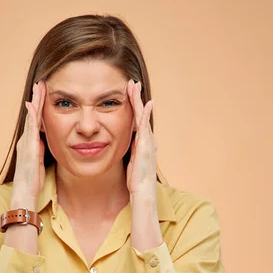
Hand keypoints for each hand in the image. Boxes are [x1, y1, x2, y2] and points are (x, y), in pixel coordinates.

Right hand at [12, 80, 46, 201]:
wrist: (25, 192)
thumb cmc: (33, 181)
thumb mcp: (40, 163)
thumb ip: (41, 151)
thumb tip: (44, 143)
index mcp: (30, 143)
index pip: (36, 121)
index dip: (40, 107)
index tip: (44, 94)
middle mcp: (26, 140)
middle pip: (33, 115)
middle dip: (37, 99)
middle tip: (41, 83)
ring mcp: (26, 142)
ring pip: (32, 117)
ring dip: (35, 102)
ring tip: (39, 87)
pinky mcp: (28, 147)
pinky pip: (31, 128)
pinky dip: (32, 115)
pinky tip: (34, 105)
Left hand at [126, 79, 155, 196]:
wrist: (142, 190)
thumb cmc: (136, 179)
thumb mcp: (131, 161)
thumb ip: (130, 151)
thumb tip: (124, 145)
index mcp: (143, 142)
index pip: (136, 119)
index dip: (133, 106)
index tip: (129, 93)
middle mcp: (148, 139)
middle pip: (141, 113)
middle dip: (136, 98)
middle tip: (132, 82)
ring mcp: (148, 141)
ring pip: (142, 115)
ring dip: (139, 100)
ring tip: (135, 86)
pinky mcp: (146, 145)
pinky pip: (145, 125)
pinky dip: (146, 113)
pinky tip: (146, 103)